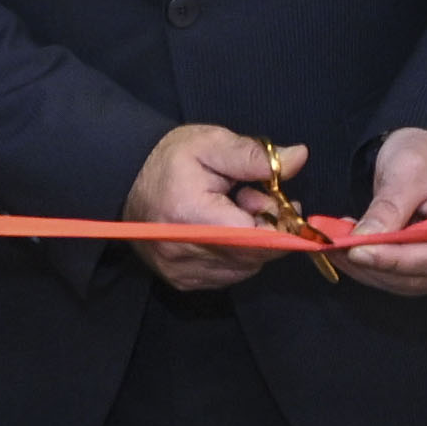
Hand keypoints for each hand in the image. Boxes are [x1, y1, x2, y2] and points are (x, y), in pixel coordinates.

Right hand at [126, 122, 310, 293]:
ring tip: (232, 210)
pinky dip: (237, 255)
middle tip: (251, 197)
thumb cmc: (171, 160)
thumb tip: (299, 157)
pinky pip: (228, 275)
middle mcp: (184, 253)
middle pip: (255, 255)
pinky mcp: (181, 282)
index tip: (279, 200)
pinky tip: (221, 230)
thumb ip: (254, 155)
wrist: (127, 181)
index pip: (256, 238)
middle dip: (266, 228)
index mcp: (192, 215)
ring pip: (245, 268)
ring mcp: (182, 272)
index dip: (279, 224)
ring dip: (252, 242)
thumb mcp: (211, 144)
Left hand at [338, 127, 426, 298]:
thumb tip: (364, 238)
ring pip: (404, 282)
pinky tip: (347, 250)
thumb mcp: (409, 170)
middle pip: (421, 275)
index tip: (358, 251)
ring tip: (336, 247)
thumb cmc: (426, 155)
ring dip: (367, 269)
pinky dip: (370, 268)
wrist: (424, 156)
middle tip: (337, 249)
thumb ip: (390, 206)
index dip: (396, 258)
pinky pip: (397, 277)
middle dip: (376, 265)